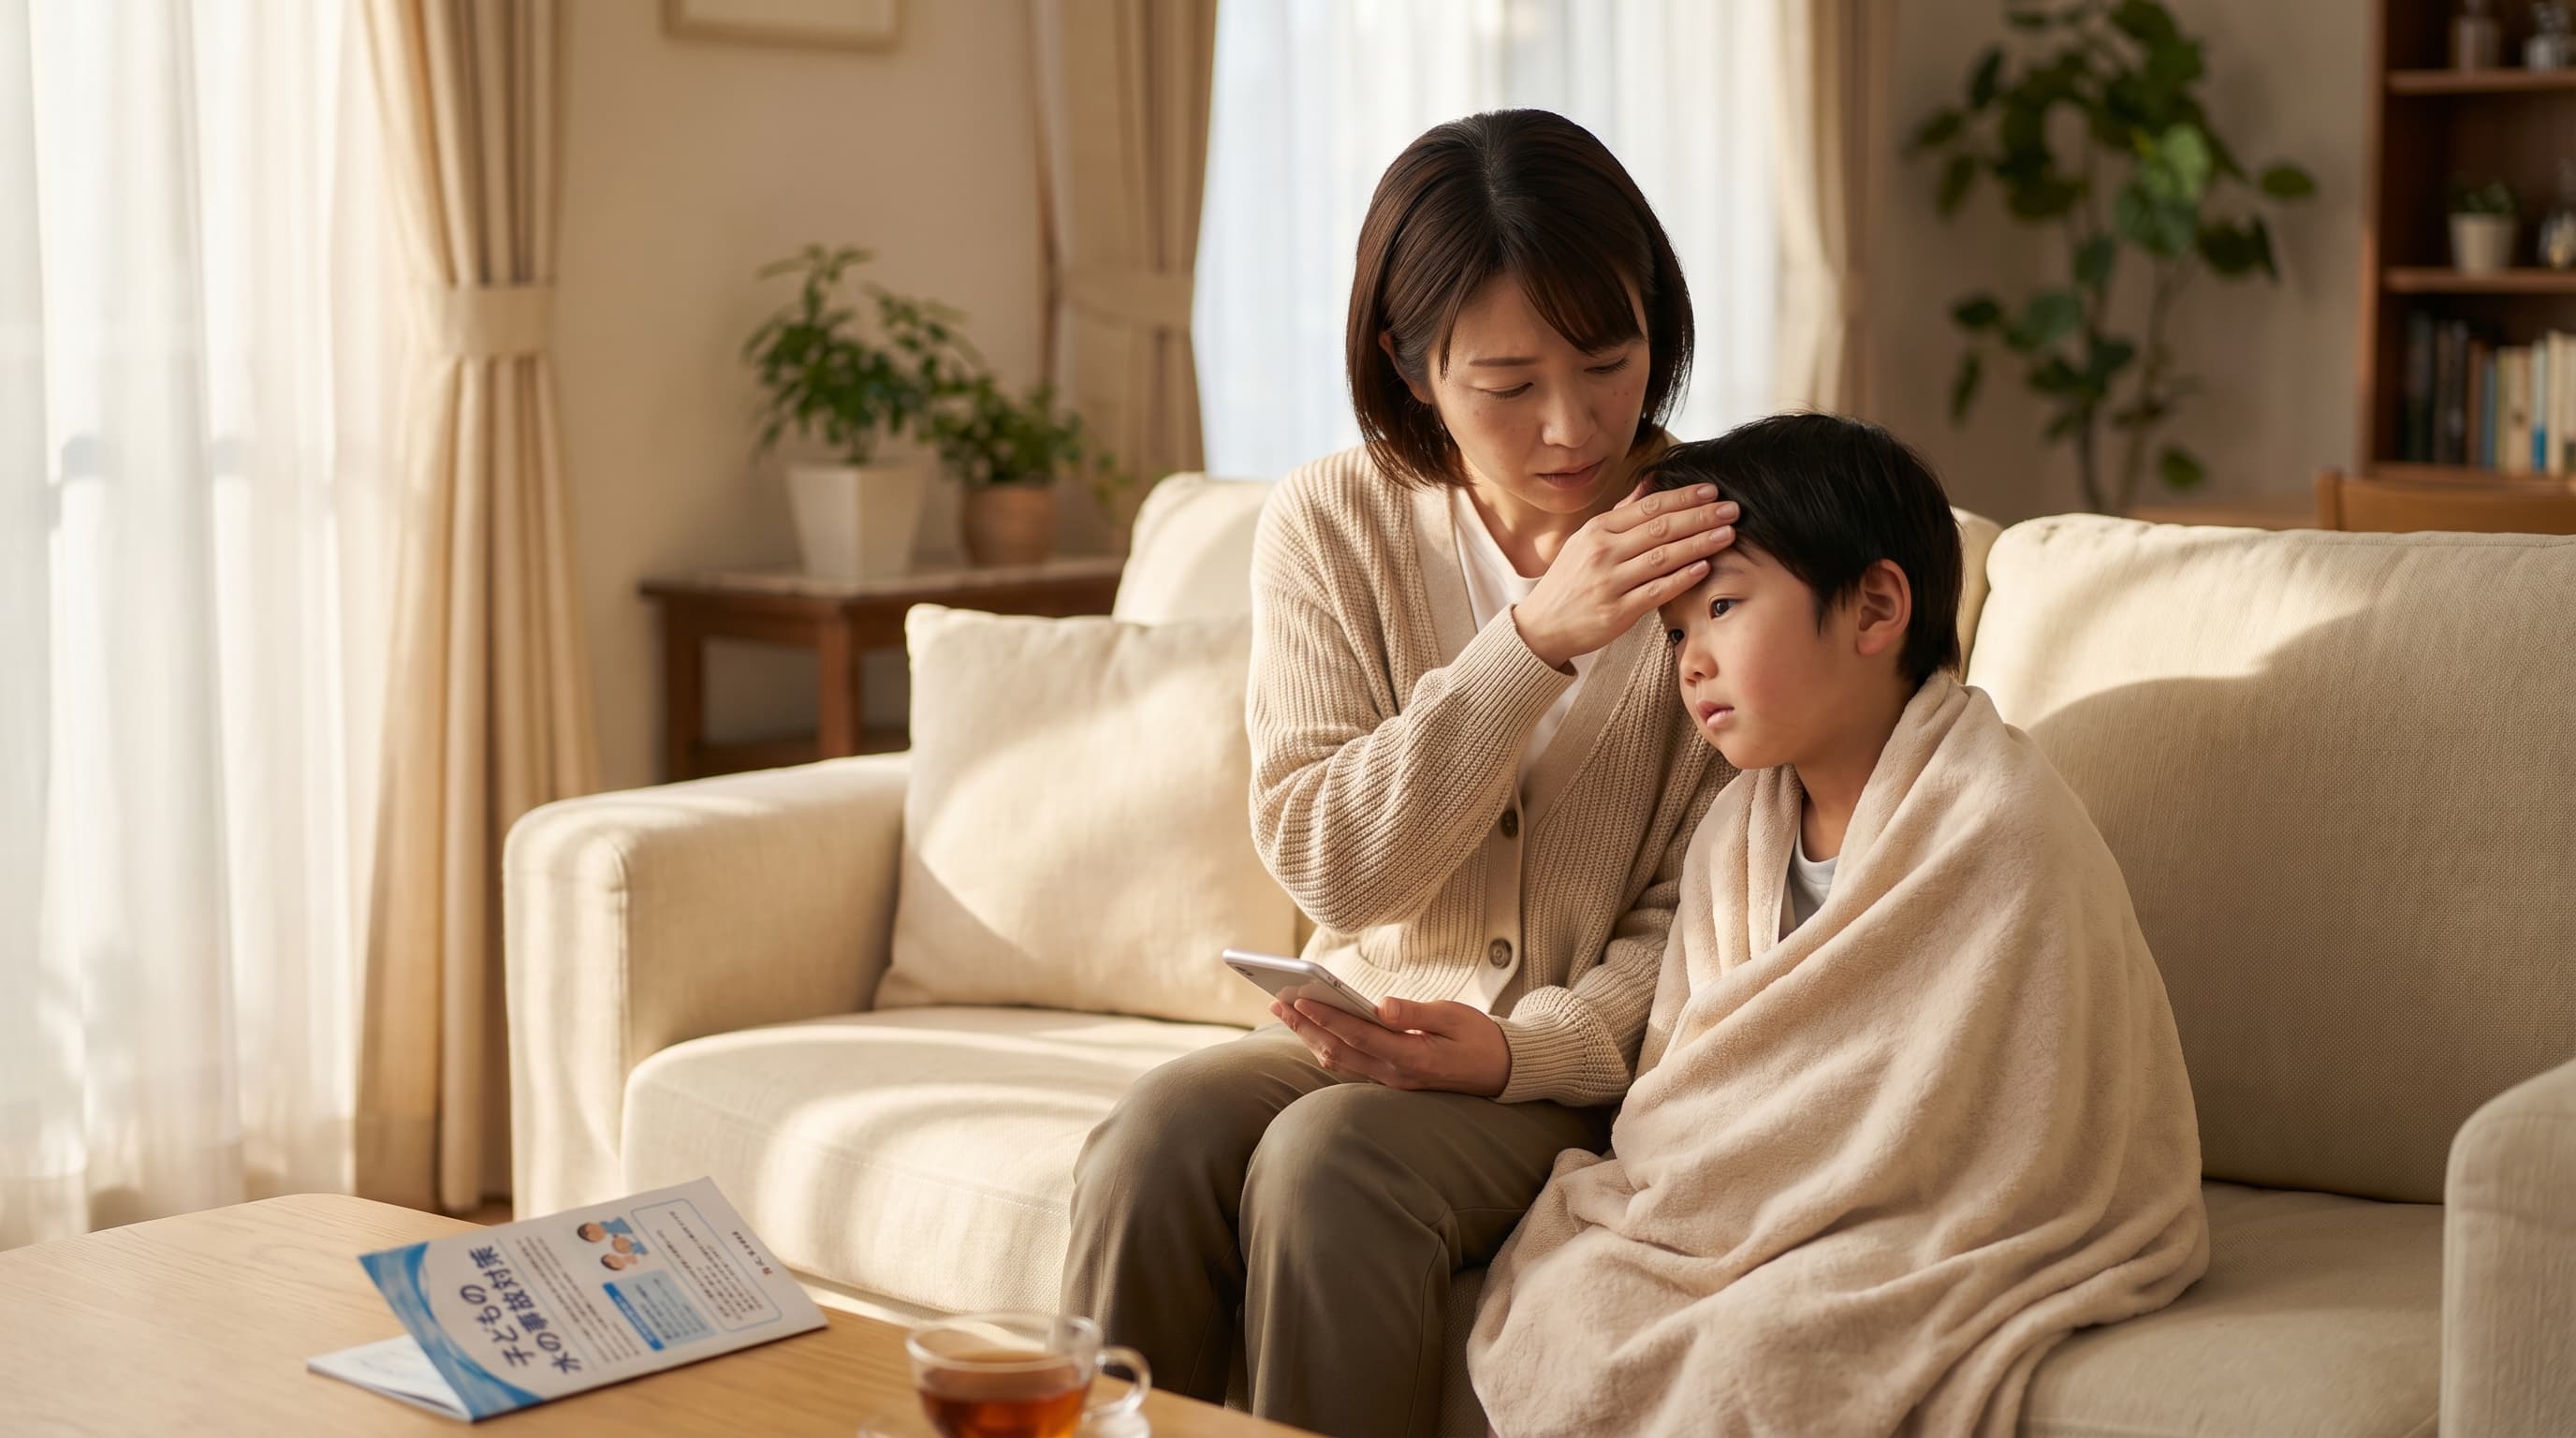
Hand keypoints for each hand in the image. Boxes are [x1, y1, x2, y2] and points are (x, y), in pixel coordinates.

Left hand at [1270, 995, 1513, 1096]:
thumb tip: (1382, 1006)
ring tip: (1285, 1010)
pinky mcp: (1391, 1079)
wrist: (1502, 1072)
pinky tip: (1312, 1028)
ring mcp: (1391, 1080)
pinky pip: (1350, 1064)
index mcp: (1413, 1057)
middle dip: (1304, 1026)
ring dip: (1309, 1036)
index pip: (1359, 1035)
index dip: (1326, 1017)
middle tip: (1275, 1000)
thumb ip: (1416, 1014)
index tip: (1299, 997)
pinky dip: (1326, 1045)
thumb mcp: (1456, 1017)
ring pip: (1339, 1061)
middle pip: (1338, 1051)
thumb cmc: (1481, 1038)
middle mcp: (1396, 1074)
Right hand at [1512, 482, 1737, 669]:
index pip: (1648, 507)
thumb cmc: (1570, 580)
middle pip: (1661, 528)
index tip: (1711, 491)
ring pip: (1663, 557)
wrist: (1542, 625)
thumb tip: (1651, 482)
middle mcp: (1603, 552)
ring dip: (1699, 543)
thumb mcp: (1587, 539)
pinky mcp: (1617, 612)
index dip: (1683, 497)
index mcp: (1597, 530)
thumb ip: (1621, 512)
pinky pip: (1656, 592)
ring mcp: (1609, 582)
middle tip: (1732, 509)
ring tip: (1728, 534)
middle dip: (1701, 516)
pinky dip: (1682, 579)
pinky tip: (1705, 568)